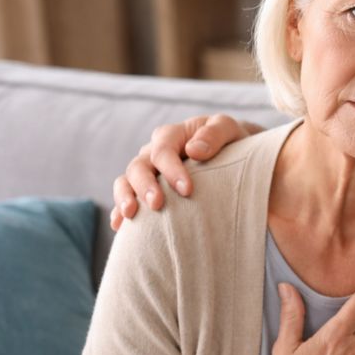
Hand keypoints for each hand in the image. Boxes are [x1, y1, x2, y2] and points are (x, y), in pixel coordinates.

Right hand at [110, 114, 260, 229]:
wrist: (234, 152)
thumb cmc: (231, 140)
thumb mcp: (228, 128)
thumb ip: (214, 134)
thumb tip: (194, 150)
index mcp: (172, 135)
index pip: (164, 151)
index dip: (172, 170)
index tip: (187, 190)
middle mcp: (153, 151)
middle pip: (138, 166)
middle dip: (145, 186)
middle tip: (157, 205)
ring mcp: (147, 171)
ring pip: (125, 180)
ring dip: (125, 197)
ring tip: (131, 215)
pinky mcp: (145, 188)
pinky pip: (126, 197)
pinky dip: (120, 210)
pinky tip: (120, 225)